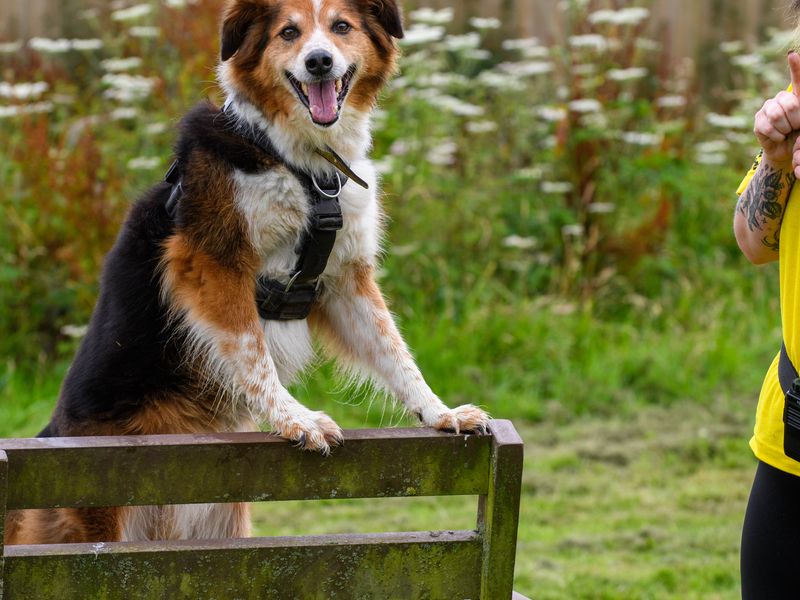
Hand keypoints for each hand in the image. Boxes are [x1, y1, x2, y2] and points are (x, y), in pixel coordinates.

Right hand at [754, 51, 799, 168]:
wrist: (787, 151)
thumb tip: (796, 102)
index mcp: (795, 96)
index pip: (797, 78)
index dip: (795, 66)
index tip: (792, 55)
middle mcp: (780, 98)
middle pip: (790, 104)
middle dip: (796, 120)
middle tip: (796, 127)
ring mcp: (767, 108)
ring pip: (777, 115)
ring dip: (786, 128)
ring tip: (787, 132)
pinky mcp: (758, 121)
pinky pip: (767, 127)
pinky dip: (776, 136)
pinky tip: (778, 137)